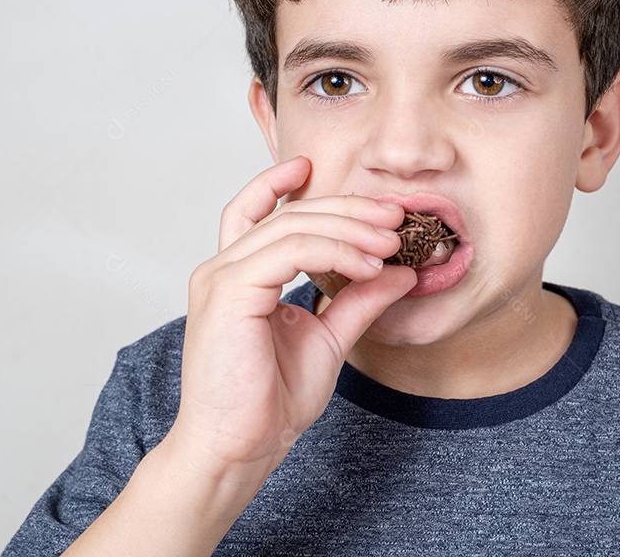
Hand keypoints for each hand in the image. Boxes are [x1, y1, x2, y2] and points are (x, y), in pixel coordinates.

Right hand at [167, 156, 416, 476]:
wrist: (239, 449)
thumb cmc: (270, 402)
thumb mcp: (328, 339)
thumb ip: (358, 301)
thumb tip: (399, 272)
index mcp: (237, 277)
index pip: (253, 211)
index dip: (278, 183)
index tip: (317, 170)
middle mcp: (221, 269)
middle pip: (288, 213)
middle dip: (348, 209)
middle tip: (395, 216)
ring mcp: (220, 278)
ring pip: (292, 225)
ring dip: (352, 229)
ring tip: (393, 243)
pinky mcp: (229, 293)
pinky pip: (290, 250)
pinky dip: (337, 251)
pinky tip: (369, 266)